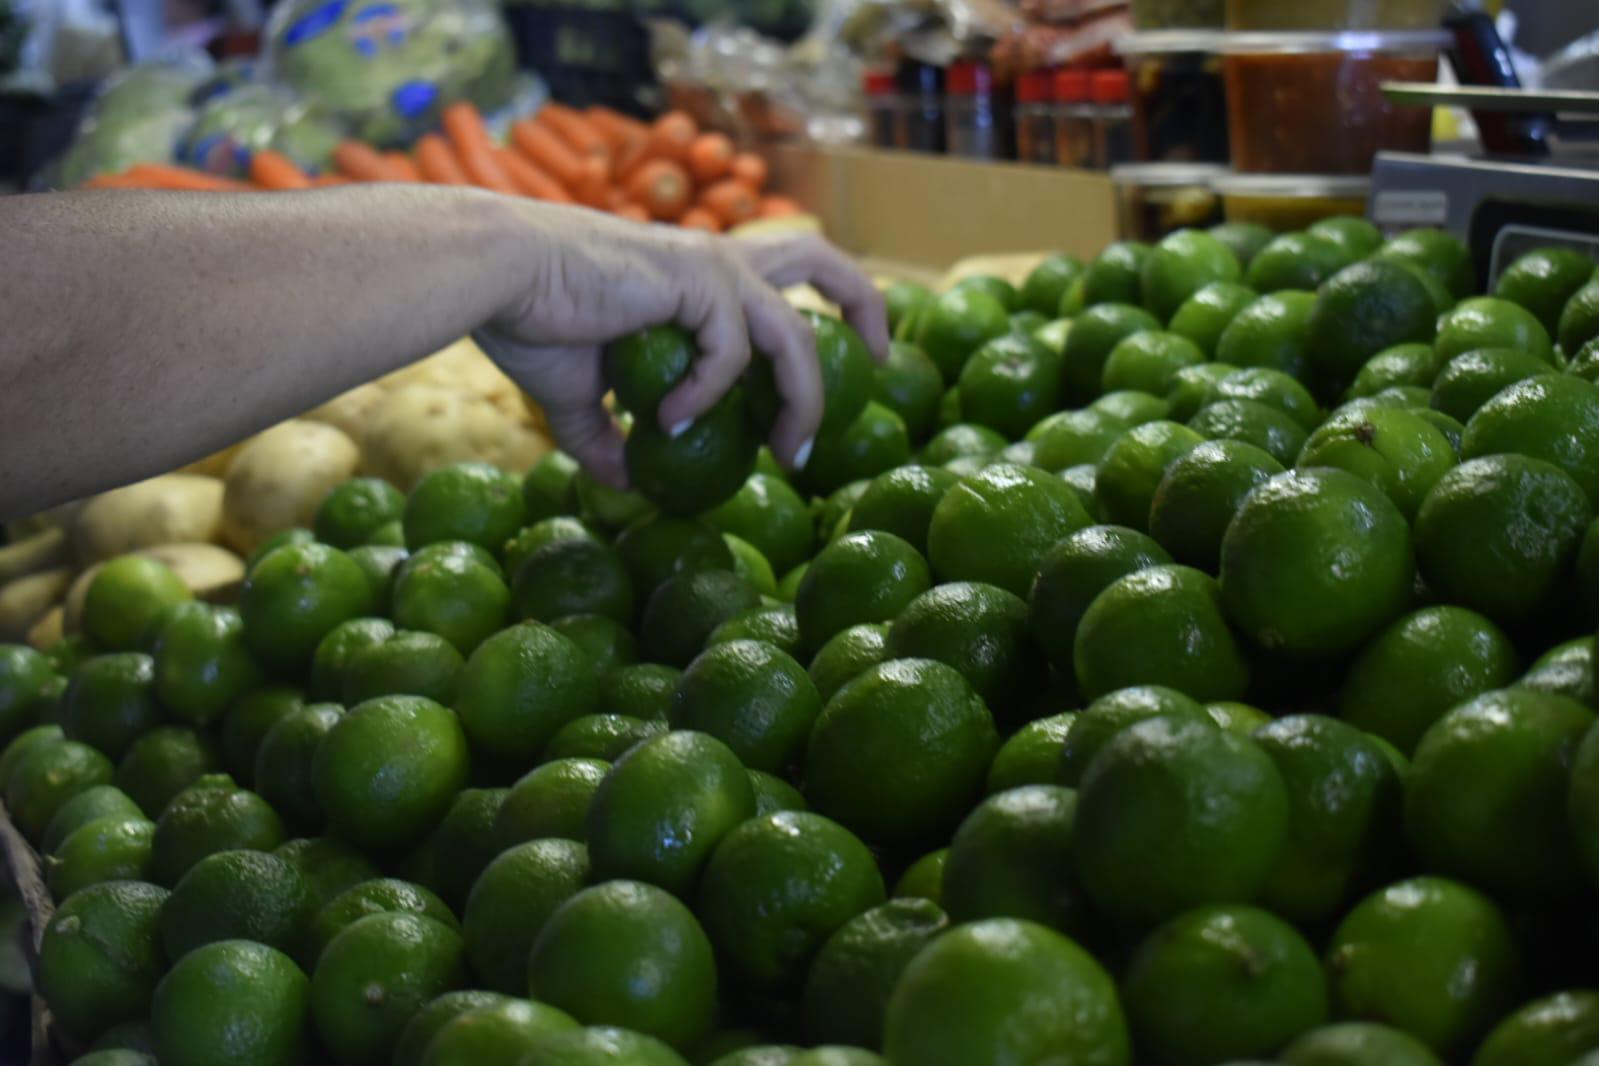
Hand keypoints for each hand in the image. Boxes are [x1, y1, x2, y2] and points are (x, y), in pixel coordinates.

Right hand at [473, 205, 888, 487]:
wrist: (492, 276)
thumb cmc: (530, 321)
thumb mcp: (573, 396)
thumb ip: (606, 436)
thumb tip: (628, 482)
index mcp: (700, 274)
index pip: (782, 281)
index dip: (820, 318)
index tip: (838, 372)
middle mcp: (719, 260)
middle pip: (824, 261)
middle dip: (866, 308)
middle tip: (881, 365)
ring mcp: (711, 266)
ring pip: (796, 334)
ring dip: (803, 400)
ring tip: (787, 454)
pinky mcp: (694, 279)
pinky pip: (731, 353)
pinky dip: (707, 395)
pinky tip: (665, 423)